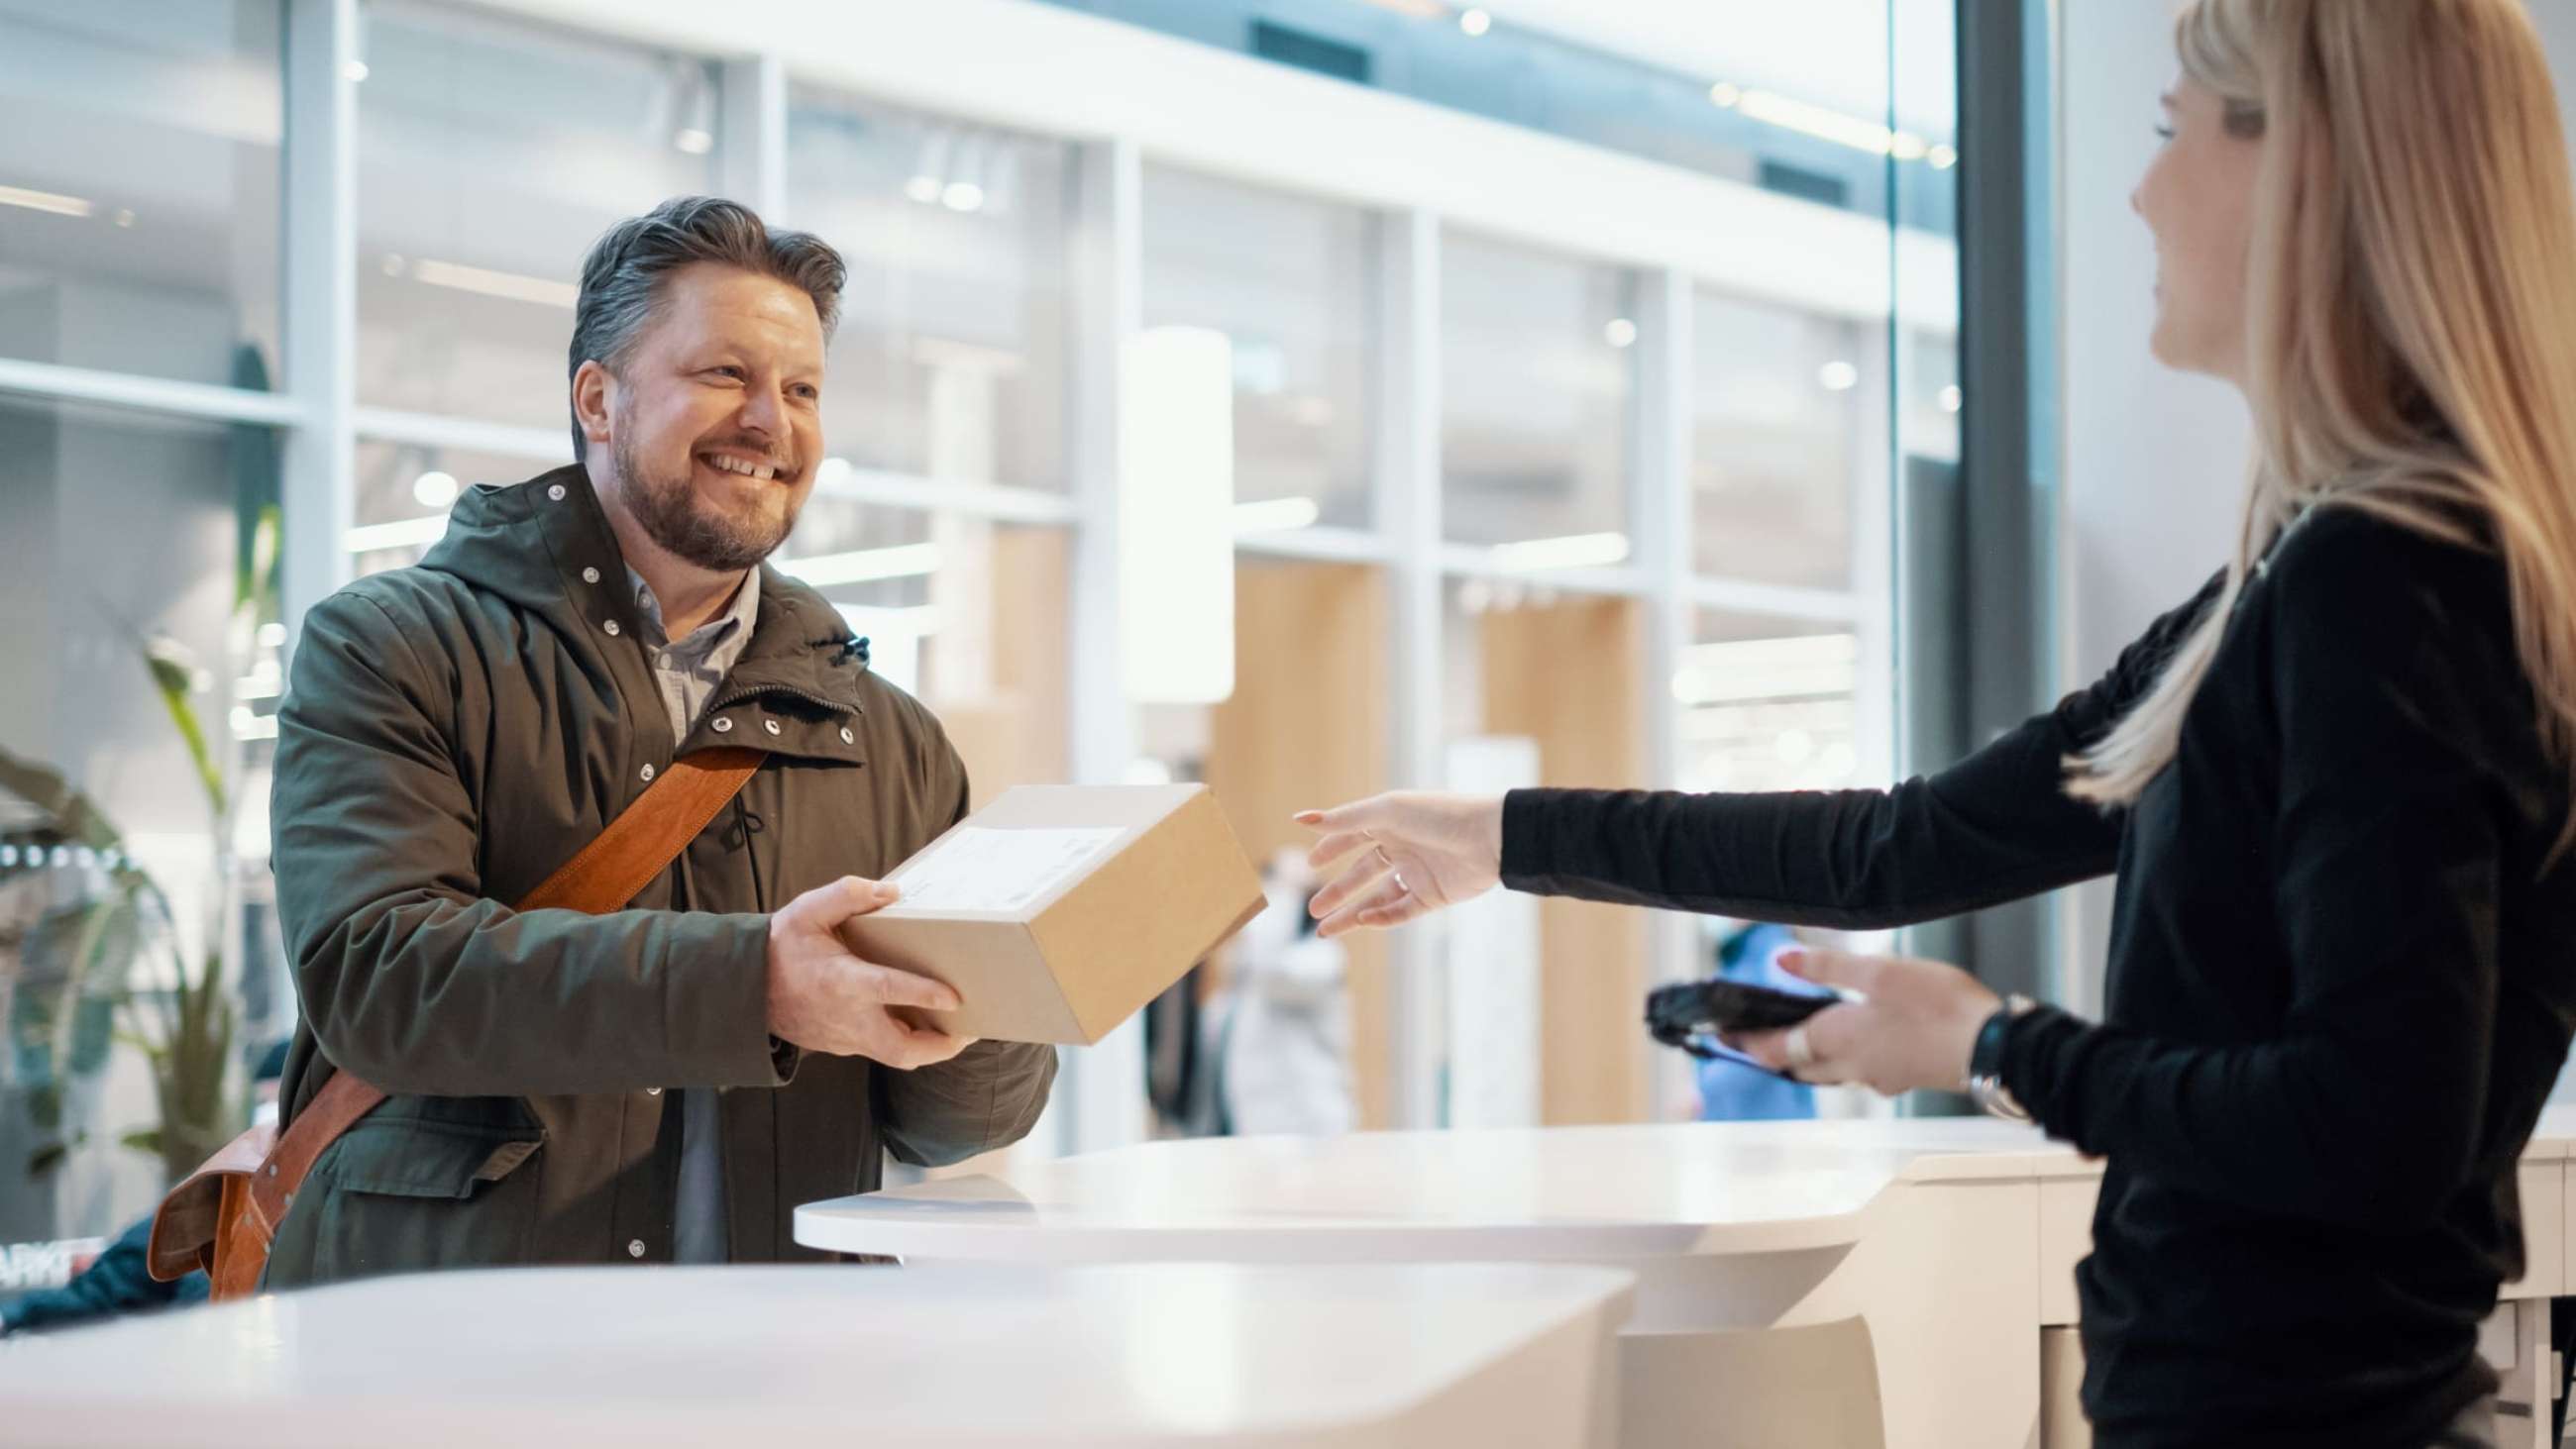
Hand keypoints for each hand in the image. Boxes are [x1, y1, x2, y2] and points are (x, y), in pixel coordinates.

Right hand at [766, 877, 976, 1069]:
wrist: (746, 987)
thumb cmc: (782, 947)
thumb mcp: (808, 910)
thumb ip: (848, 895)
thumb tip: (891, 891)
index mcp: (841, 981)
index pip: (889, 990)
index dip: (924, 994)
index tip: (955, 997)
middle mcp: (847, 1017)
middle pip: (902, 1050)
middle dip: (940, 1046)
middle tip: (968, 1031)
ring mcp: (845, 1038)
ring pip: (895, 1057)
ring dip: (927, 1048)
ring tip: (955, 1029)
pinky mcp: (842, 1046)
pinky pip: (880, 1050)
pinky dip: (905, 1043)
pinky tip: (921, 1023)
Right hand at [1294, 792, 1503, 937]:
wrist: (1492, 838)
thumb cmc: (1440, 815)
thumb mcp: (1386, 812)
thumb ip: (1344, 820)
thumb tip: (1300, 819)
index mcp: (1391, 821)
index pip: (1353, 835)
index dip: (1331, 848)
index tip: (1310, 863)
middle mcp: (1403, 847)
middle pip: (1362, 873)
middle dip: (1337, 891)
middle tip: (1312, 910)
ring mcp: (1417, 873)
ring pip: (1376, 898)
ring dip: (1351, 913)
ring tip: (1324, 930)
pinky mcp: (1433, 896)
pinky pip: (1400, 911)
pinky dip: (1380, 917)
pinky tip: (1363, 920)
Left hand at [1733, 949, 2000, 1096]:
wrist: (1994, 1047)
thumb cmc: (1937, 1006)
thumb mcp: (1878, 973)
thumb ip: (1826, 967)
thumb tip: (1781, 961)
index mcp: (1836, 1040)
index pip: (1776, 1050)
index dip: (1747, 1044)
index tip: (1725, 1037)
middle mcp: (1851, 1067)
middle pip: (1800, 1066)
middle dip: (1775, 1053)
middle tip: (1755, 1037)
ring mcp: (1879, 1077)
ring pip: (1831, 1072)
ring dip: (1809, 1058)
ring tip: (1799, 1035)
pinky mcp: (1904, 1077)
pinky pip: (1861, 1071)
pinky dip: (1844, 1057)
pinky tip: (1857, 1040)